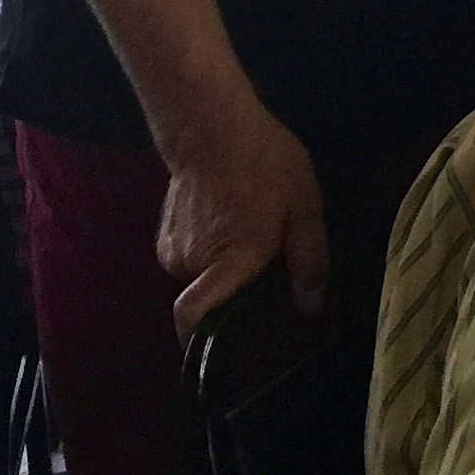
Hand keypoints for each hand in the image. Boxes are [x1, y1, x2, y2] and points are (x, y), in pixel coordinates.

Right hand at [160, 98, 328, 335]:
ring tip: (253, 237)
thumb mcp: (304, 206)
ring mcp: (172, 252)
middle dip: (240, 295)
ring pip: (204, 280)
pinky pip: (194, 261)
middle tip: (269, 271)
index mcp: (228, 260)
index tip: (236, 348)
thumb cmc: (265, 163)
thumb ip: (309, 259)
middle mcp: (191, 264)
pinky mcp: (164, 238)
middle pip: (213, 302)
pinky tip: (233, 224)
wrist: (214, 126)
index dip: (208, 341)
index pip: (194, 318)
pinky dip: (213, 253)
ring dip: (228, 270)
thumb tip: (310, 308)